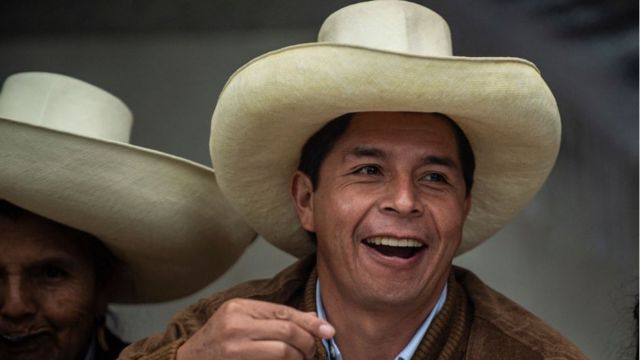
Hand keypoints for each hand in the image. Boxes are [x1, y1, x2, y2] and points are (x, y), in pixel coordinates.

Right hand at [176, 298, 334, 359]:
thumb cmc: (217, 341)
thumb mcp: (240, 321)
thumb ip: (274, 319)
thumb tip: (314, 322)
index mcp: (239, 308)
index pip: (284, 313)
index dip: (310, 323)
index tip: (328, 331)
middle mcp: (235, 325)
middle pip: (287, 331)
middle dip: (307, 343)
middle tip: (311, 351)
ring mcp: (234, 348)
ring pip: (283, 352)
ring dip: (298, 358)